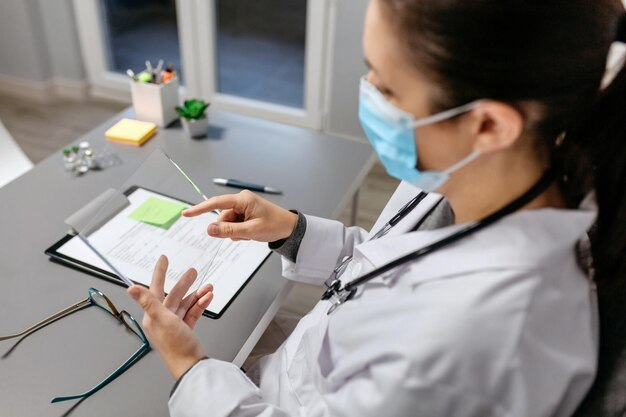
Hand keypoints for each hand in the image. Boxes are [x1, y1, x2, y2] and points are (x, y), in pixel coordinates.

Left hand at [127, 255, 212, 379]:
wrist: (190, 365)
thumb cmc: (175, 346)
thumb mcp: (162, 319)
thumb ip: (148, 302)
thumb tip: (131, 288)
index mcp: (153, 315)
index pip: (154, 288)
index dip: (160, 272)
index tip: (163, 259)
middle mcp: (162, 318)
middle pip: (174, 294)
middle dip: (185, 282)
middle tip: (193, 272)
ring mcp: (175, 323)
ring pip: (186, 302)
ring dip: (197, 294)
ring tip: (208, 287)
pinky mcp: (186, 328)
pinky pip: (193, 311)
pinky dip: (200, 304)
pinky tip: (207, 297)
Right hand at [182, 190, 297, 241]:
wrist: (289, 228)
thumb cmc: (274, 225)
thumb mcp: (250, 231)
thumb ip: (228, 231)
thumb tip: (208, 229)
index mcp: (242, 199)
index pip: (216, 203)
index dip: (200, 209)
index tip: (186, 213)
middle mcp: (241, 201)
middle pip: (222, 217)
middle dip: (229, 229)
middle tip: (245, 234)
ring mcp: (243, 207)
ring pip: (227, 223)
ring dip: (235, 232)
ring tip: (251, 233)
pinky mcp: (245, 214)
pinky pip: (234, 225)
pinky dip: (239, 232)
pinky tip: (251, 233)